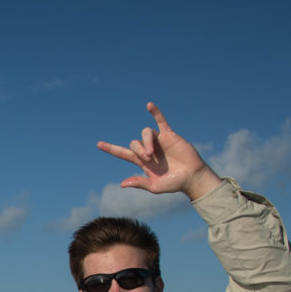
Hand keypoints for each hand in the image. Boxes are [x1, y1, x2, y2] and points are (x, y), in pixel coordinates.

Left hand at [97, 102, 221, 200]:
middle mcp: (148, 149)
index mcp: (141, 162)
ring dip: (145, 142)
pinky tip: (149, 105)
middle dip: (138, 150)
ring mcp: (158, 142)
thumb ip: (140, 183)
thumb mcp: (155, 186)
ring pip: (145, 133)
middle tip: (147, 158)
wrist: (191, 177)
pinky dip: (155, 113)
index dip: (111, 149)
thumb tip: (122, 184)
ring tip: (151, 153)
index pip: (123, 153)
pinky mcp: (169, 136)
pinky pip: (161, 121)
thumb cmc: (174, 183)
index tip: (99, 145)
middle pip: (134, 143)